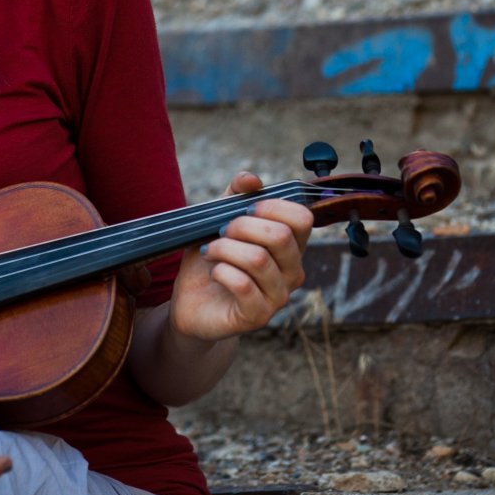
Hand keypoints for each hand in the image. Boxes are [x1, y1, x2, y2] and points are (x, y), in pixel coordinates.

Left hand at [168, 171, 314, 343]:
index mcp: (290, 246)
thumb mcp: (219, 220)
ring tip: (211, 251)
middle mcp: (292, 271)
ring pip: (258, 260)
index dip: (274, 206)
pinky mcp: (257, 316)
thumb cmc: (212, 260)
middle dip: (242, 226)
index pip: (303, 219)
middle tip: (220, 231)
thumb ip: (234, 196)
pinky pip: (244, 285)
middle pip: (281, 236)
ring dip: (225, 249)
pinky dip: (222, 271)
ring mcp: (278, 296)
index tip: (246, 208)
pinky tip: (214, 271)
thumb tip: (251, 178)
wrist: (191, 302)